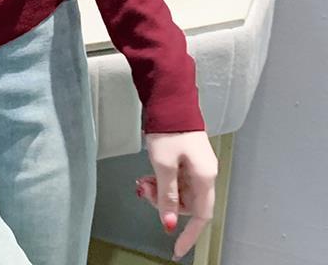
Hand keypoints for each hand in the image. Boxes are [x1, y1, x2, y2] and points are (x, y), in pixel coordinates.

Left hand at [138, 131, 218, 259]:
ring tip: (144, 180)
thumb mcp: (163, 165)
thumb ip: (167, 196)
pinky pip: (177, 178)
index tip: (175, 249)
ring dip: (161, 191)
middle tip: (145, 190)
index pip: (200, 216)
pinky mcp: (187, 157)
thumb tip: (168, 223)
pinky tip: (149, 174)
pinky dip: (162, 180)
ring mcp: (196, 164)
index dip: (189, 235)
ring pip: (180, 191)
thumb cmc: (169, 129)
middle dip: (166, 204)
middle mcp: (204, 173)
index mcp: (204, 177)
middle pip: (187, 203)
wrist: (170, 99)